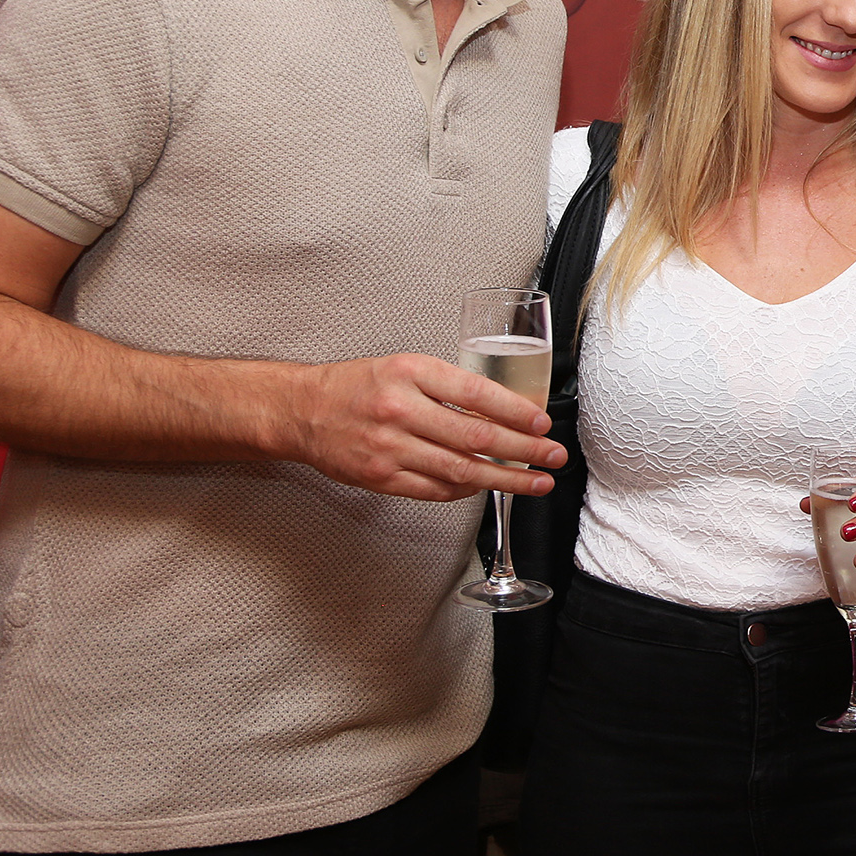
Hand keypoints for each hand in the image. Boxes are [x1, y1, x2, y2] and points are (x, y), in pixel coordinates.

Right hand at [282, 353, 564, 501]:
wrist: (302, 411)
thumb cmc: (357, 385)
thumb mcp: (404, 366)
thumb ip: (448, 385)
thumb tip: (504, 409)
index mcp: (410, 372)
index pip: (475, 393)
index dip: (515, 411)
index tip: (542, 423)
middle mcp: (400, 410)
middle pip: (475, 436)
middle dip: (523, 450)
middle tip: (554, 456)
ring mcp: (390, 448)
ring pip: (460, 469)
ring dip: (505, 479)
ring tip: (537, 482)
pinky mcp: (381, 477)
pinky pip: (435, 489)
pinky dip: (467, 489)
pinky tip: (489, 487)